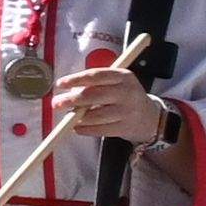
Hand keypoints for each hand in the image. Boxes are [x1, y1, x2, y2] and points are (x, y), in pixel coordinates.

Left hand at [52, 35, 168, 145]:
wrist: (149, 116)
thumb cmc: (123, 96)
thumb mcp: (115, 82)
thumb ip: (95, 84)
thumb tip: (67, 92)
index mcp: (123, 76)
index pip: (96, 76)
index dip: (76, 79)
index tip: (60, 84)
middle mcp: (127, 92)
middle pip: (94, 95)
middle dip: (72, 100)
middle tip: (56, 103)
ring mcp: (127, 111)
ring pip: (96, 115)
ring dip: (77, 117)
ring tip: (68, 117)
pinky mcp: (125, 127)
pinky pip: (100, 130)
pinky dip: (85, 129)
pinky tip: (77, 127)